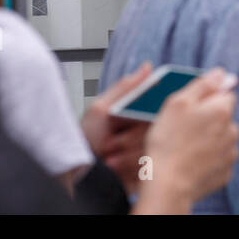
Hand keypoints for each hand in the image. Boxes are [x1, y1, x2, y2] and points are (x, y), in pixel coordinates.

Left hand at [80, 62, 152, 188]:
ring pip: (151, 150)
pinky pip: (148, 168)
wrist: (78, 172)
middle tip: (111, 141)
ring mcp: (147, 151)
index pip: (160, 106)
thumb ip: (125, 88)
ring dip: (126, 156)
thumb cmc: (86, 138)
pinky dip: (129, 170)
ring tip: (110, 157)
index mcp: (138, 112)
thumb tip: (147, 66)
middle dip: (129, 139)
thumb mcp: (101, 109)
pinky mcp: (146, 171)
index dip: (150, 113)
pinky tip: (117, 169)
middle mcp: (146, 130)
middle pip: (154, 131)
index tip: (136, 120)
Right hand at [138, 68, 238, 211]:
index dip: (206, 99)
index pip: (224, 94)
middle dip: (207, 119)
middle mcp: (233, 130)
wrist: (168, 185)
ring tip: (184, 148)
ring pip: (221, 138)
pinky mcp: (225, 173)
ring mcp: (230, 154)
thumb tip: (221, 73)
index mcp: (223, 109)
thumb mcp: (178, 103)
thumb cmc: (169, 140)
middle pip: (222, 117)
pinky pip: (218, 159)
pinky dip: (207, 159)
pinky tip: (190, 162)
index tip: (189, 109)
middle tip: (182, 129)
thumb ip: (203, 84)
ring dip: (208, 139)